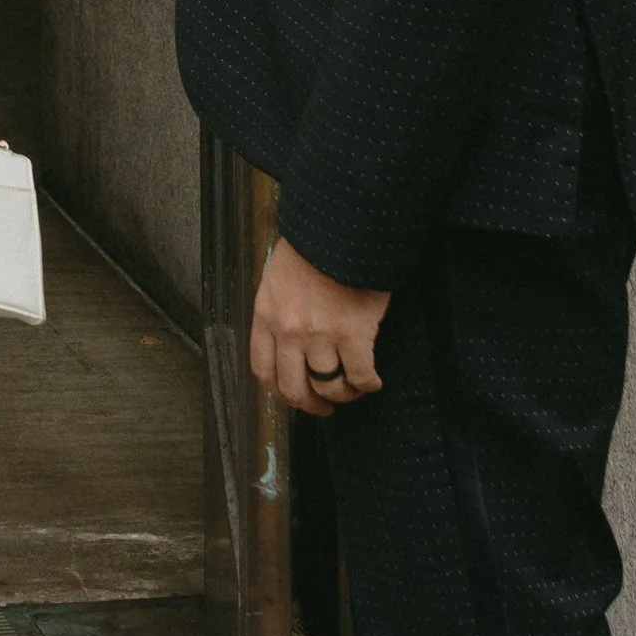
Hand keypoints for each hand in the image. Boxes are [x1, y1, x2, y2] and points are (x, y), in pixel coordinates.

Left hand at [250, 237, 389, 418]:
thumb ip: (279, 310)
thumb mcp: (280, 277)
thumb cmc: (313, 247)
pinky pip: (360, 376)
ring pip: (328, 387)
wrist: (341, 227)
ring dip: (342, 395)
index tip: (292, 397)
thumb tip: (288, 338)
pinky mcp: (353, 334)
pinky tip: (373, 382)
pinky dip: (368, 385)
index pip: (263, 368)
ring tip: (352, 390)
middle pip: (293, 387)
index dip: (279, 391)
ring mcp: (320, 336)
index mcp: (266, 315)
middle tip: (323, 408)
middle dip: (310, 405)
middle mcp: (288, 331)